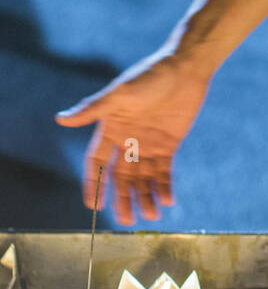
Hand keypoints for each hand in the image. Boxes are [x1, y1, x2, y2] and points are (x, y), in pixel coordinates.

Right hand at [55, 53, 211, 225]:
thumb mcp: (120, 93)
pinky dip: (163, 187)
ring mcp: (148, 143)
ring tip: (150, 216)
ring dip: (145, 197)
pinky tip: (166, 202)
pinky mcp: (168, 144)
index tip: (93, 206)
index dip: (94, 184)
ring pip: (143, 178)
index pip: (97, 163)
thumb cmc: (150, 75)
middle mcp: (126, 140)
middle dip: (123, 198)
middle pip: (121, 176)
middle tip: (127, 221)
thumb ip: (93, 109)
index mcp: (110, 128)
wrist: (185, 67)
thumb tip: (61, 119)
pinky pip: (163, 171)